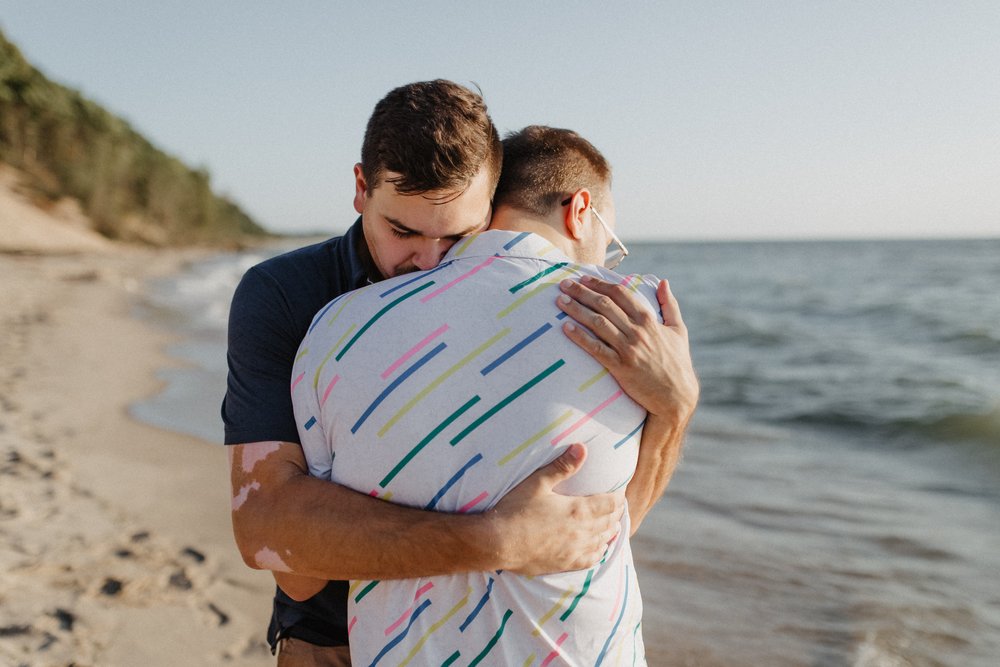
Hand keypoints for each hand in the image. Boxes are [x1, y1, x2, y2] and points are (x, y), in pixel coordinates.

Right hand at [488, 443, 623, 575]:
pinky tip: (599, 548)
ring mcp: (574, 550)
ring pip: (602, 541)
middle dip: (616, 513)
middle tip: (617, 506)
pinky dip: (599, 551)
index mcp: (578, 510)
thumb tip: (582, 448)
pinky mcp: (564, 564)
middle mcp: (581, 532)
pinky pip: (590, 559)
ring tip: (613, 524)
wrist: (496, 542)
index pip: (610, 503)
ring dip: (610, 531)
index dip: (618, 497)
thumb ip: (562, 467)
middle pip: (609, 522)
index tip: (619, 492)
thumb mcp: (537, 482)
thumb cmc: (515, 509)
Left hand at [557, 276, 698, 419]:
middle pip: (604, 304)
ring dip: (577, 309)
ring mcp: (628, 349)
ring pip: (597, 323)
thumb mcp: (679, 330)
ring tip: (560, 301)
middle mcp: (637, 331)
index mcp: (649, 320)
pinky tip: (566, 328)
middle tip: (564, 284)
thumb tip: (664, 282)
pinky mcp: (620, 367)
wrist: (676, 396)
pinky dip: (580, 337)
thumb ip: (670, 305)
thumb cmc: (677, 362)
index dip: (600, 283)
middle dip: (582, 292)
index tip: (584, 278)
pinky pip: (596, 349)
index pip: (620, 294)